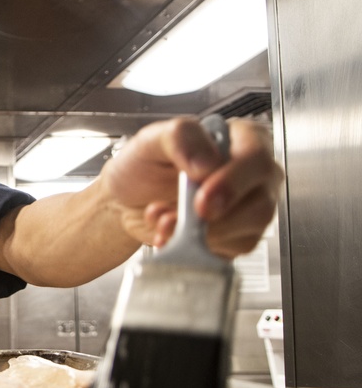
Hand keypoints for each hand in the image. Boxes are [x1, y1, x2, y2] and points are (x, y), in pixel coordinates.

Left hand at [101, 116, 282, 257]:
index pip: (255, 159)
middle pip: (261, 202)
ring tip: (165, 221)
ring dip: (202, 233)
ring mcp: (248, 208)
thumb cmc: (144, 166)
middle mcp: (251, 175)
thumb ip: (182, 138)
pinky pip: (230, 250)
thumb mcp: (151, 140)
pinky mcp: (236, 237)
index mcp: (240, 140)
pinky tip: (171, 234)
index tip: (201, 199)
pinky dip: (197, 247)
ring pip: (248, 231)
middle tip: (187, 219)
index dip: (232, 182)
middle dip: (220, 218)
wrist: (126, 201)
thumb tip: (207, 163)